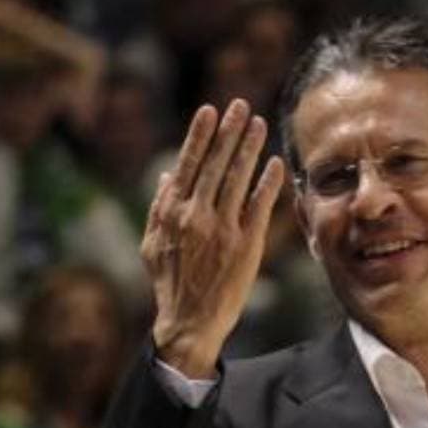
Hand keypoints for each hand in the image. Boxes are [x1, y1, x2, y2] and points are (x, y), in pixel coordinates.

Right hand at [145, 100, 287, 378]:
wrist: (190, 322)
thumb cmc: (169, 283)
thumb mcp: (152, 244)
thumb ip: (158, 207)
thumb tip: (168, 175)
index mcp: (172, 212)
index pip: (188, 164)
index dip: (201, 135)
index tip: (211, 111)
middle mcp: (196, 216)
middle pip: (215, 164)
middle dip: (229, 131)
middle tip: (241, 105)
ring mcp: (222, 230)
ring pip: (237, 179)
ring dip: (249, 148)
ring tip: (259, 123)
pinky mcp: (246, 246)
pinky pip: (259, 207)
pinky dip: (267, 183)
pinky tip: (275, 164)